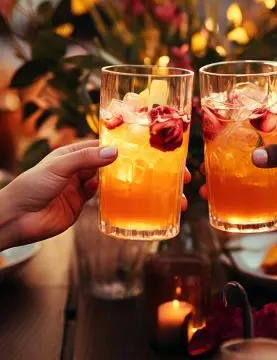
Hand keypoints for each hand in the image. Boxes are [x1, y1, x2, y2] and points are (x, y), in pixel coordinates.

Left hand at [0, 140, 190, 248]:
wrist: (16, 219)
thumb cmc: (31, 186)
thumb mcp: (58, 167)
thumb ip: (86, 159)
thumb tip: (115, 152)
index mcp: (79, 152)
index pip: (112, 144)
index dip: (134, 144)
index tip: (156, 146)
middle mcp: (86, 166)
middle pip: (122, 163)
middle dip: (146, 166)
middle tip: (173, 173)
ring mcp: (88, 186)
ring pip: (120, 181)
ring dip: (140, 184)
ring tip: (165, 191)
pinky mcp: (87, 204)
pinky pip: (110, 198)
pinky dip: (124, 198)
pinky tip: (142, 201)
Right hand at [199, 112, 276, 211]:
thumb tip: (252, 159)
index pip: (262, 114)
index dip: (240, 116)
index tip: (217, 120)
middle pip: (252, 141)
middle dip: (230, 149)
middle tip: (207, 158)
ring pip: (255, 164)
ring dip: (235, 171)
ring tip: (210, 181)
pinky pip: (264, 182)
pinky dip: (250, 188)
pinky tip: (234, 196)